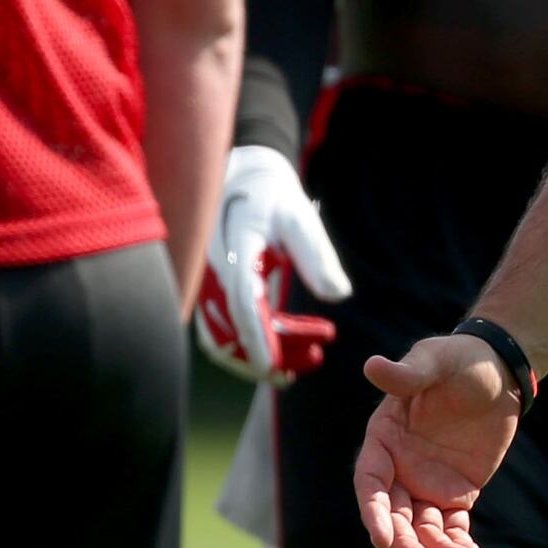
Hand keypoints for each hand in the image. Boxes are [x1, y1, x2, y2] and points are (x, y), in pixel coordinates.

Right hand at [192, 146, 353, 384]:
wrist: (245, 180)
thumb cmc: (275, 198)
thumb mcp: (300, 219)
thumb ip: (317, 256)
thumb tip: (339, 295)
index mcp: (235, 251)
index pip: (242, 303)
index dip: (257, 339)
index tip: (276, 367)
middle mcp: (214, 273)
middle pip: (228, 332)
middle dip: (265, 357)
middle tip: (314, 360)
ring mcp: (208, 285)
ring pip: (222, 338)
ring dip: (258, 357)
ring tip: (304, 363)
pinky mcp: (213, 293)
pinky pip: (223, 330)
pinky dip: (251, 346)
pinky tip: (285, 349)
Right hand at [355, 332, 517, 547]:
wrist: (499, 371)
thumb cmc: (460, 360)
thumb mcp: (434, 360)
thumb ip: (407, 373)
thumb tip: (372, 366)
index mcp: (384, 439)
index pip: (371, 483)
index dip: (374, 512)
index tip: (382, 538)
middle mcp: (400, 467)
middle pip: (393, 514)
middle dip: (404, 542)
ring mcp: (426, 483)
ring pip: (422, 526)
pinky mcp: (456, 493)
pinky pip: (452, 525)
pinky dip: (458, 543)